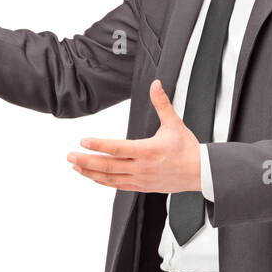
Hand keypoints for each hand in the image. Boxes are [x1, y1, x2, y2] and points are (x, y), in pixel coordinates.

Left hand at [67, 80, 202, 192]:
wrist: (201, 173)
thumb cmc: (187, 148)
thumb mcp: (174, 123)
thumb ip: (161, 103)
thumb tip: (155, 84)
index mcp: (148, 151)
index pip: (117, 148)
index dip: (99, 145)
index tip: (83, 141)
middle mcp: (142, 167)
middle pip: (108, 165)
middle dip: (86, 160)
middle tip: (69, 155)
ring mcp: (140, 179)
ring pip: (110, 178)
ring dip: (90, 172)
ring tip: (75, 165)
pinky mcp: (141, 186)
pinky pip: (117, 185)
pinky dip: (102, 181)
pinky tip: (91, 176)